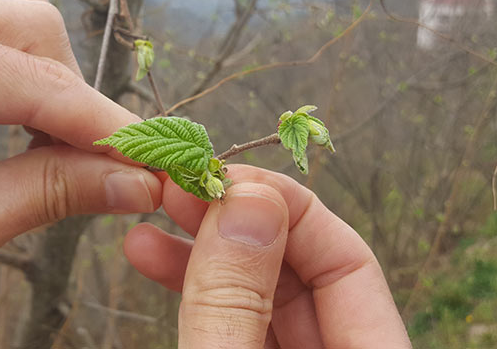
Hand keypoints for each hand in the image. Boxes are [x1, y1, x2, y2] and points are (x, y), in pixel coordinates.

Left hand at [0, 0, 160, 344]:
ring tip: (63, 152)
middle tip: (104, 167)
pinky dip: (21, 82)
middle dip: (76, 98)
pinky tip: (27, 132)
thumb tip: (131, 181)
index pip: (26, 77)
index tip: (153, 163)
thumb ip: (40, 197)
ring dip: (51, 84)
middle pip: (27, 25)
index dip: (101, 125)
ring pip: (10, 21)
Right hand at [125, 165, 410, 347]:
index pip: (348, 264)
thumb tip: (249, 200)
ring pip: (256, 295)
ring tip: (148, 222)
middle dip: (232, 223)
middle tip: (179, 188)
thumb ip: (236, 301)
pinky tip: (154, 257)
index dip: (286, 208)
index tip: (223, 177)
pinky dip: (193, 290)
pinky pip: (231, 319)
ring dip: (200, 253)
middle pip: (298, 272)